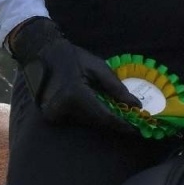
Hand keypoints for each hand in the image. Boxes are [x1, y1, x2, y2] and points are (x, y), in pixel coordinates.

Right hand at [6, 17, 139, 133]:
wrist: (46, 55)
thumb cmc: (74, 58)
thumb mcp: (99, 68)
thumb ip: (117, 88)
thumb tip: (136, 106)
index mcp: (75, 94)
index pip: (103, 115)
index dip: (121, 124)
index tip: (137, 129)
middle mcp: (63, 108)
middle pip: (96, 121)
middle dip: (115, 122)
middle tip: (133, 124)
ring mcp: (55, 114)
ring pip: (88, 122)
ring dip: (104, 119)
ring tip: (122, 117)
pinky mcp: (53, 116)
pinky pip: (78, 119)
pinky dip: (92, 116)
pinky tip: (103, 110)